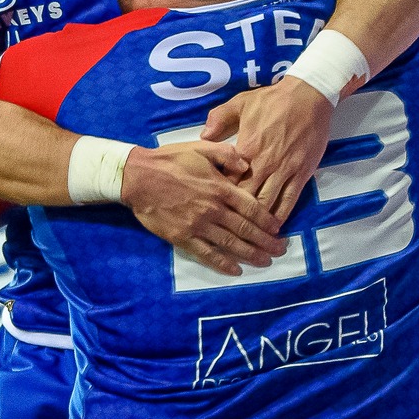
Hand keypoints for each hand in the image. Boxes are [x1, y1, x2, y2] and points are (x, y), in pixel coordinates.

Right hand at [121, 142, 281, 274]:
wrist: (138, 177)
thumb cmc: (169, 160)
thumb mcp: (201, 148)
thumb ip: (227, 154)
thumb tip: (247, 165)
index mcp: (220, 187)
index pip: (251, 207)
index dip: (267, 220)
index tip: (277, 228)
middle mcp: (213, 209)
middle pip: (246, 229)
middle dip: (266, 241)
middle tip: (280, 249)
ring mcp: (198, 225)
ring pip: (231, 244)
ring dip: (251, 254)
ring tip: (266, 261)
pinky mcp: (183, 237)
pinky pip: (207, 254)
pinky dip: (223, 264)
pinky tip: (236, 270)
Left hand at [202, 75, 334, 226]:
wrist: (308, 96)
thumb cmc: (272, 100)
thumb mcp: (239, 103)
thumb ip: (219, 120)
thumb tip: (202, 136)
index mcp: (244, 150)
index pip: (226, 180)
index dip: (217, 196)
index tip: (209, 206)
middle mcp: (262, 165)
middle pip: (244, 199)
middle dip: (235, 216)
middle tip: (226, 231)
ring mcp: (283, 171)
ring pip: (266, 204)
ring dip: (258, 223)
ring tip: (249, 238)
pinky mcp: (301, 174)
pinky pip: (290, 200)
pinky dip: (281, 216)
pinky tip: (273, 229)